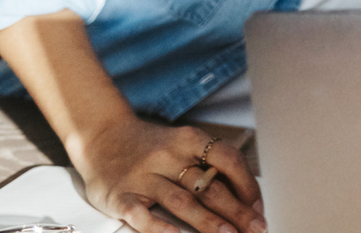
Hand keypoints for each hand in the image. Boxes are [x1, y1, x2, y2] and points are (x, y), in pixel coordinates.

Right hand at [71, 117, 262, 232]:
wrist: (101, 137)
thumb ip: (208, 163)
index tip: (259, 206)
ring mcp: (144, 177)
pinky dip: (160, 227)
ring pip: (182, 201)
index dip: (248, 184)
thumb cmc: (151, 146)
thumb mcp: (182, 143)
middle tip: (256, 228)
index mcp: (189, 140)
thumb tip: (244, 193)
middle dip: (237, 211)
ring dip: (208, 221)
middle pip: (209, 186)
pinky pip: (142, 214)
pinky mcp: (121, 196)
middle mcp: (168, 156)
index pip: (228, 159)